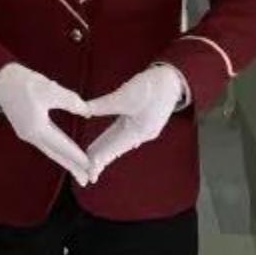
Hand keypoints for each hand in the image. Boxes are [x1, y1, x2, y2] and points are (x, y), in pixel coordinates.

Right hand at [0, 63, 96, 185]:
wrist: (1, 80)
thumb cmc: (25, 83)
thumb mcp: (51, 89)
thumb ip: (71, 102)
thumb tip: (88, 113)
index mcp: (37, 128)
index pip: (62, 146)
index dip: (77, 156)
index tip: (91, 167)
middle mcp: (31, 135)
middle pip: (55, 154)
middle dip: (71, 167)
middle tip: (86, 180)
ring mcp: (27, 134)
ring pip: (50, 151)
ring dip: (64, 161)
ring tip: (78, 171)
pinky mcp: (26, 129)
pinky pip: (46, 145)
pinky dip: (57, 151)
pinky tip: (63, 153)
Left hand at [83, 64, 187, 178]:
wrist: (172, 80)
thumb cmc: (152, 86)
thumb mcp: (125, 95)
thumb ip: (104, 104)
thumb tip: (83, 110)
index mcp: (139, 131)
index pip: (114, 149)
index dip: (100, 160)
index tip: (89, 172)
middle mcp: (141, 135)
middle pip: (115, 149)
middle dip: (100, 160)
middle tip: (85, 174)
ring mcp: (142, 130)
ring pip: (117, 143)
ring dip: (104, 152)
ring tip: (90, 162)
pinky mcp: (140, 123)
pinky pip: (121, 135)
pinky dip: (110, 142)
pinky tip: (104, 147)